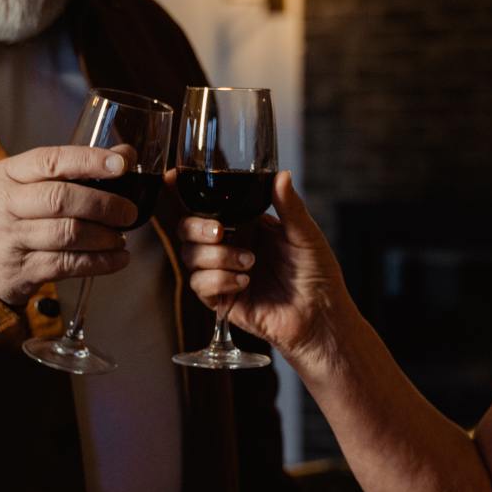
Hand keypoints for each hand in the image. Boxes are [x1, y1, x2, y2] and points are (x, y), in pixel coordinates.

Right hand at [0, 145, 136, 303]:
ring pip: (67, 234)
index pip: (51, 161)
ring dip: (104, 236)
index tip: (122, 164)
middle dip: (103, 205)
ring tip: (121, 236)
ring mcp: (11, 239)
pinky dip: (100, 262)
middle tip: (128, 212)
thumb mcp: (29, 182)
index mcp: (8, 174)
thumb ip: (74, 167)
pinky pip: (68, 265)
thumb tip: (126, 155)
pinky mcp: (21, 271)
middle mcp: (5, 205)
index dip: (90, 161)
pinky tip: (118, 258)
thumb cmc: (13, 212)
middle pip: (61, 199)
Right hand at [177, 170, 353, 367]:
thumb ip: (289, 206)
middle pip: (187, 228)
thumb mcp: (305, 235)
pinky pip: (199, 284)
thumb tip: (281, 175)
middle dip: (197, 227)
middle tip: (220, 232)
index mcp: (245, 223)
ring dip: (216, 256)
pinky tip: (244, 282)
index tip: (171, 179)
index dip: (181, 192)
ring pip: (190, 255)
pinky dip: (218, 280)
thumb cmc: (317, 274)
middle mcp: (229, 245)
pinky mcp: (220, 299)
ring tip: (249, 263)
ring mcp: (222, 272)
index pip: (208, 204)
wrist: (320, 316)